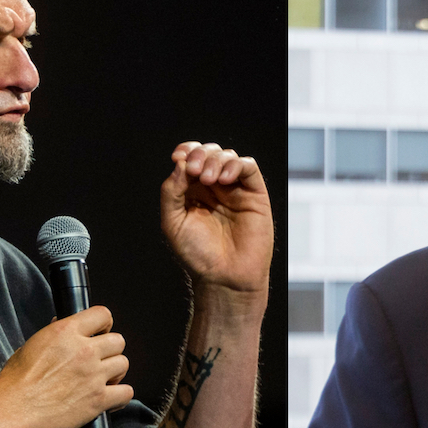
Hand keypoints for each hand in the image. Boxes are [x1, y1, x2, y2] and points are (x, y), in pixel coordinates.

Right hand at [0, 306, 132, 427]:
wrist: (11, 412)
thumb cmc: (15, 383)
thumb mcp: (31, 346)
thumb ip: (54, 335)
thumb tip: (63, 326)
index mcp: (65, 331)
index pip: (102, 315)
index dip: (104, 325)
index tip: (100, 334)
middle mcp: (83, 350)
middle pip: (118, 341)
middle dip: (110, 351)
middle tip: (99, 362)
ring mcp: (93, 374)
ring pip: (123, 364)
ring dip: (115, 373)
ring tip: (101, 381)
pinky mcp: (98, 399)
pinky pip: (126, 392)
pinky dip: (120, 397)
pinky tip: (108, 400)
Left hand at [160, 142, 272, 296]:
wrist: (224, 277)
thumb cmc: (198, 254)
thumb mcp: (173, 222)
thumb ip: (172, 192)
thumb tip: (180, 164)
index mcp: (193, 191)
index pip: (190, 158)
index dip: (185, 151)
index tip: (178, 158)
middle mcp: (214, 187)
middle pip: (209, 152)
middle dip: (200, 154)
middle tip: (194, 171)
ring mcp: (235, 190)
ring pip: (228, 156)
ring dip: (216, 160)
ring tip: (209, 180)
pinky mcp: (255, 195)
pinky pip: (249, 167)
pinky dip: (236, 165)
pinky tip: (225, 179)